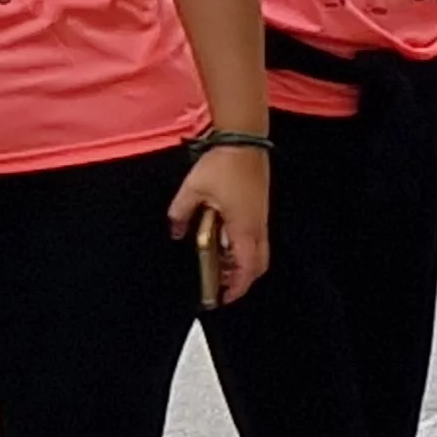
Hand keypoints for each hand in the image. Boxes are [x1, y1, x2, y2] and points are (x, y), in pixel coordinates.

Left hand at [171, 146, 271, 306]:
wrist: (245, 138)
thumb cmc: (223, 163)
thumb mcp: (192, 189)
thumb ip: (180, 214)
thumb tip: (176, 231)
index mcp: (243, 227)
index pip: (245, 268)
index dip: (235, 288)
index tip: (222, 298)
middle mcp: (257, 226)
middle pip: (258, 265)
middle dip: (241, 279)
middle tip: (220, 284)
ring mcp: (261, 217)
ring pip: (259, 252)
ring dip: (241, 262)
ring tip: (218, 262)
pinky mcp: (259, 208)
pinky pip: (256, 238)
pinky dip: (242, 247)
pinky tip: (223, 239)